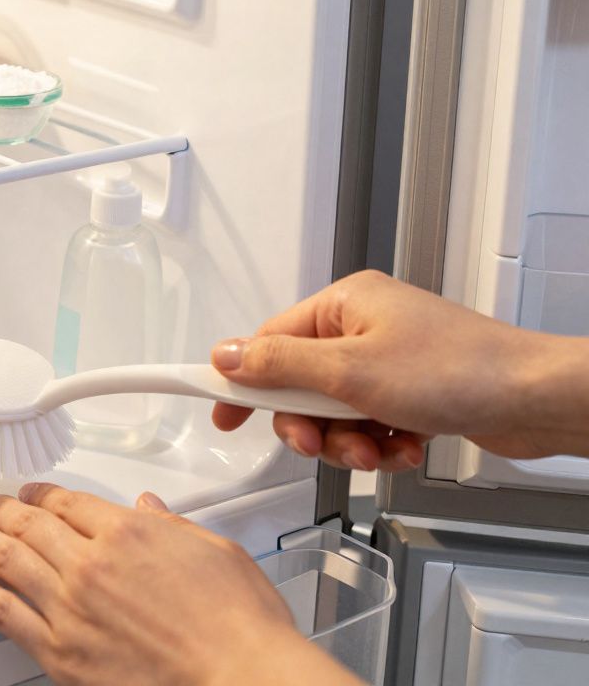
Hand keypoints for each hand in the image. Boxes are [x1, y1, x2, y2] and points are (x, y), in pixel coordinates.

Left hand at [0, 483, 360, 685]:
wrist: (240, 678)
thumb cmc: (238, 626)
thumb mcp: (216, 552)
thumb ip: (174, 526)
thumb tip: (151, 509)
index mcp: (129, 532)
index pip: (69, 501)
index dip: (43, 493)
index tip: (32, 493)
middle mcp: (91, 563)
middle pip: (30, 523)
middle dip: (2, 508)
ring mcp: (70, 607)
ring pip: (6, 559)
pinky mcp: (59, 651)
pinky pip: (2, 611)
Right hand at [210, 270, 588, 470]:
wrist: (536, 399)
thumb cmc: (460, 370)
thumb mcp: (349, 372)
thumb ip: (279, 367)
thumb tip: (226, 356)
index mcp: (342, 305)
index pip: (268, 342)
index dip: (242, 382)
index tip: (218, 409)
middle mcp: (362, 327)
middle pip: (300, 387)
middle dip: (312, 425)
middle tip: (322, 442)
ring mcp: (387, 360)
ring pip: (334, 414)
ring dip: (349, 441)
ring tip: (377, 448)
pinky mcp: (410, 391)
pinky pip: (368, 424)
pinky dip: (380, 443)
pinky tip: (403, 447)